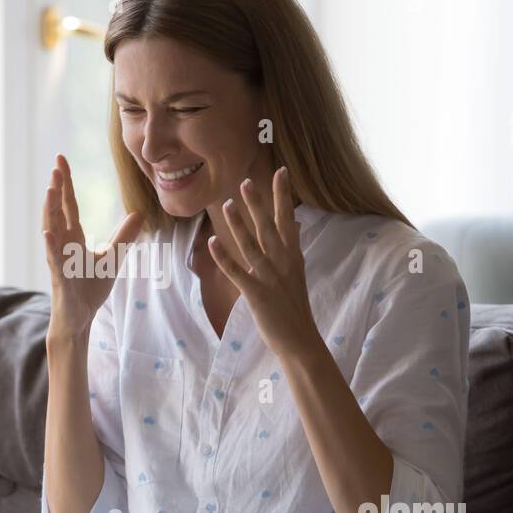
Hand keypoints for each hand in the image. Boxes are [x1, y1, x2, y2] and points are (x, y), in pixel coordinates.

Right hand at [42, 154, 143, 339]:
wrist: (79, 318)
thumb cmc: (89, 289)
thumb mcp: (113, 258)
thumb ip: (124, 237)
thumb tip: (139, 214)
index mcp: (72, 237)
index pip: (68, 205)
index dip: (66, 183)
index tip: (61, 160)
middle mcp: (61, 244)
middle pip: (57, 211)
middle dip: (57, 188)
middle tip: (56, 165)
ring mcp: (58, 259)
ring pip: (51, 229)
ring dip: (50, 210)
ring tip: (50, 189)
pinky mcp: (59, 277)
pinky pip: (54, 259)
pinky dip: (50, 245)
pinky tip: (48, 232)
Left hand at [207, 167, 320, 358]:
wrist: (301, 341)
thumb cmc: (295, 307)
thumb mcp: (297, 272)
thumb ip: (292, 247)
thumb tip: (294, 225)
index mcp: (292, 256)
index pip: (287, 219)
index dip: (283, 195)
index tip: (280, 171)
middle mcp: (282, 263)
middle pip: (269, 227)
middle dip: (258, 203)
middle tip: (245, 180)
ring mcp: (269, 278)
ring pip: (251, 245)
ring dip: (239, 224)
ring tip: (228, 203)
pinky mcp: (256, 294)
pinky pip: (237, 272)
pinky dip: (224, 256)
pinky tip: (212, 242)